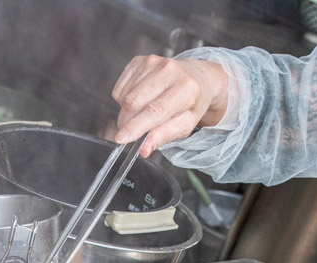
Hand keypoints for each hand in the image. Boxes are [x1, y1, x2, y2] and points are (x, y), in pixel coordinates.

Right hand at [112, 56, 230, 156]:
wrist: (196, 77)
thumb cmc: (191, 103)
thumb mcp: (185, 125)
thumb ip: (164, 136)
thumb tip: (144, 148)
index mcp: (186, 88)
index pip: (154, 110)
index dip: (135, 127)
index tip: (121, 139)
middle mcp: (169, 70)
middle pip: (134, 102)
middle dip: (127, 122)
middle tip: (130, 132)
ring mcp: (153, 62)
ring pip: (125, 96)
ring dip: (126, 112)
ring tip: (142, 113)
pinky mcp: (140, 60)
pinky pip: (121, 88)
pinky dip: (124, 100)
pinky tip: (139, 99)